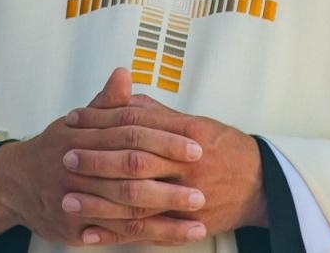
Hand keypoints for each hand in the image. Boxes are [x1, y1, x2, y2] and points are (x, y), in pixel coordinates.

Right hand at [0, 69, 208, 246]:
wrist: (14, 184)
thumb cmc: (54, 149)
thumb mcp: (75, 122)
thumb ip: (106, 103)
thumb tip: (124, 72)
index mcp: (81, 135)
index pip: (130, 131)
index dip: (164, 135)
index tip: (195, 140)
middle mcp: (78, 167)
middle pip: (130, 168)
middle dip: (169, 173)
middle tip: (202, 176)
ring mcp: (76, 199)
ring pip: (126, 207)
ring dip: (165, 212)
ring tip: (199, 214)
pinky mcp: (75, 228)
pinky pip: (117, 234)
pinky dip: (147, 236)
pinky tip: (173, 236)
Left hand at [66, 75, 266, 242]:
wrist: (262, 184)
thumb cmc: (224, 148)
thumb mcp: (194, 123)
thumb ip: (156, 112)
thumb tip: (122, 95)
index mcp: (187, 131)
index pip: (137, 122)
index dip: (103, 120)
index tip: (74, 120)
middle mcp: (188, 162)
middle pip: (134, 160)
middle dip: (97, 160)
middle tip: (66, 158)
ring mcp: (189, 195)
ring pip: (137, 200)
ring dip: (100, 202)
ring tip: (68, 201)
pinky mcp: (187, 222)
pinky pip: (147, 231)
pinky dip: (116, 234)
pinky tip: (90, 234)